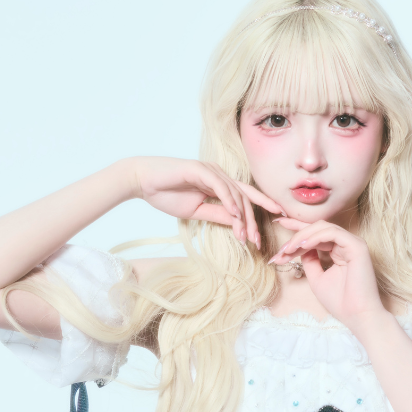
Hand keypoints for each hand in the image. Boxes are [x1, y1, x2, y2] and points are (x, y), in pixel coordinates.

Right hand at [131, 157, 284, 248]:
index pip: (245, 196)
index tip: (269, 228)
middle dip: (253, 221)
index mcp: (219, 184)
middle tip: (257, 242)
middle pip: (244, 197)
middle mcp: (218, 175)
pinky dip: (230, 200)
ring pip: (235, 194)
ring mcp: (210, 170)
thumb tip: (239, 224)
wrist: (142, 182)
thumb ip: (218, 214)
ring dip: (242, 217)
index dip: (261, 209)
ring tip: (245, 236)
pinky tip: (235, 215)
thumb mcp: (197, 211)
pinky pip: (220, 186)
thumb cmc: (167, 194)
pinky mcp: (200, 169)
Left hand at [269, 218, 388, 329]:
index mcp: (339, 250)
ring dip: (302, 236)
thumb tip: (298, 247)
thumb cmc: (340, 301)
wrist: (357, 316)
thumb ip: (309, 261)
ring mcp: (353, 243)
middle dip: (295, 235)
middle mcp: (346, 244)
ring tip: (288, 249)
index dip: (296, 228)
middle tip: (280, 249)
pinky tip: (302, 245)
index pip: (316, 234)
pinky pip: (332, 233)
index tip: (278, 224)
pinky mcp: (357, 246)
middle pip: (317, 228)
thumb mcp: (317, 278)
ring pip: (323, 227)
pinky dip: (314, 237)